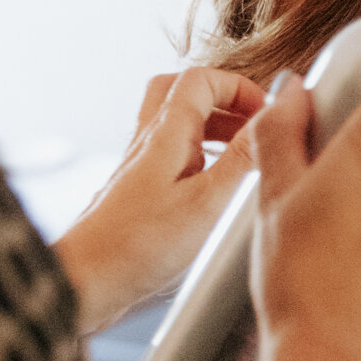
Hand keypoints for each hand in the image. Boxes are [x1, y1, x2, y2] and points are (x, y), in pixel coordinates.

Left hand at [56, 67, 265, 332]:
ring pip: (177, 126)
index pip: (201, 79)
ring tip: (243, 156)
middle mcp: (149, 144)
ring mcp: (141, 168)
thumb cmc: (139, 245)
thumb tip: (274, 115)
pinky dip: (200, 160)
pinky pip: (172, 159)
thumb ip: (243, 157)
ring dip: (213, 130)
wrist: (86, 281)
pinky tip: (216, 189)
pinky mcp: (139, 194)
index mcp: (166, 134)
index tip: (267, 114)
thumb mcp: (208, 201)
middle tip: (252, 124)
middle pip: (182, 93)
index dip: (238, 87)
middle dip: (223, 100)